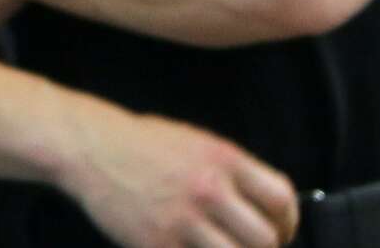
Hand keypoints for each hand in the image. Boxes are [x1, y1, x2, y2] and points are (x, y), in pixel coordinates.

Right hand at [61, 104, 298, 247]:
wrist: (91, 148)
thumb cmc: (143, 144)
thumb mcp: (196, 142)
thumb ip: (232, 172)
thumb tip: (267, 207)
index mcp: (222, 159)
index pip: (281, 199)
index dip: (288, 221)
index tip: (281, 229)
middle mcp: (208, 189)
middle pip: (265, 239)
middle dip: (262, 247)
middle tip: (249, 245)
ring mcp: (183, 220)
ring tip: (221, 247)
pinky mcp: (158, 244)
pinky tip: (190, 247)